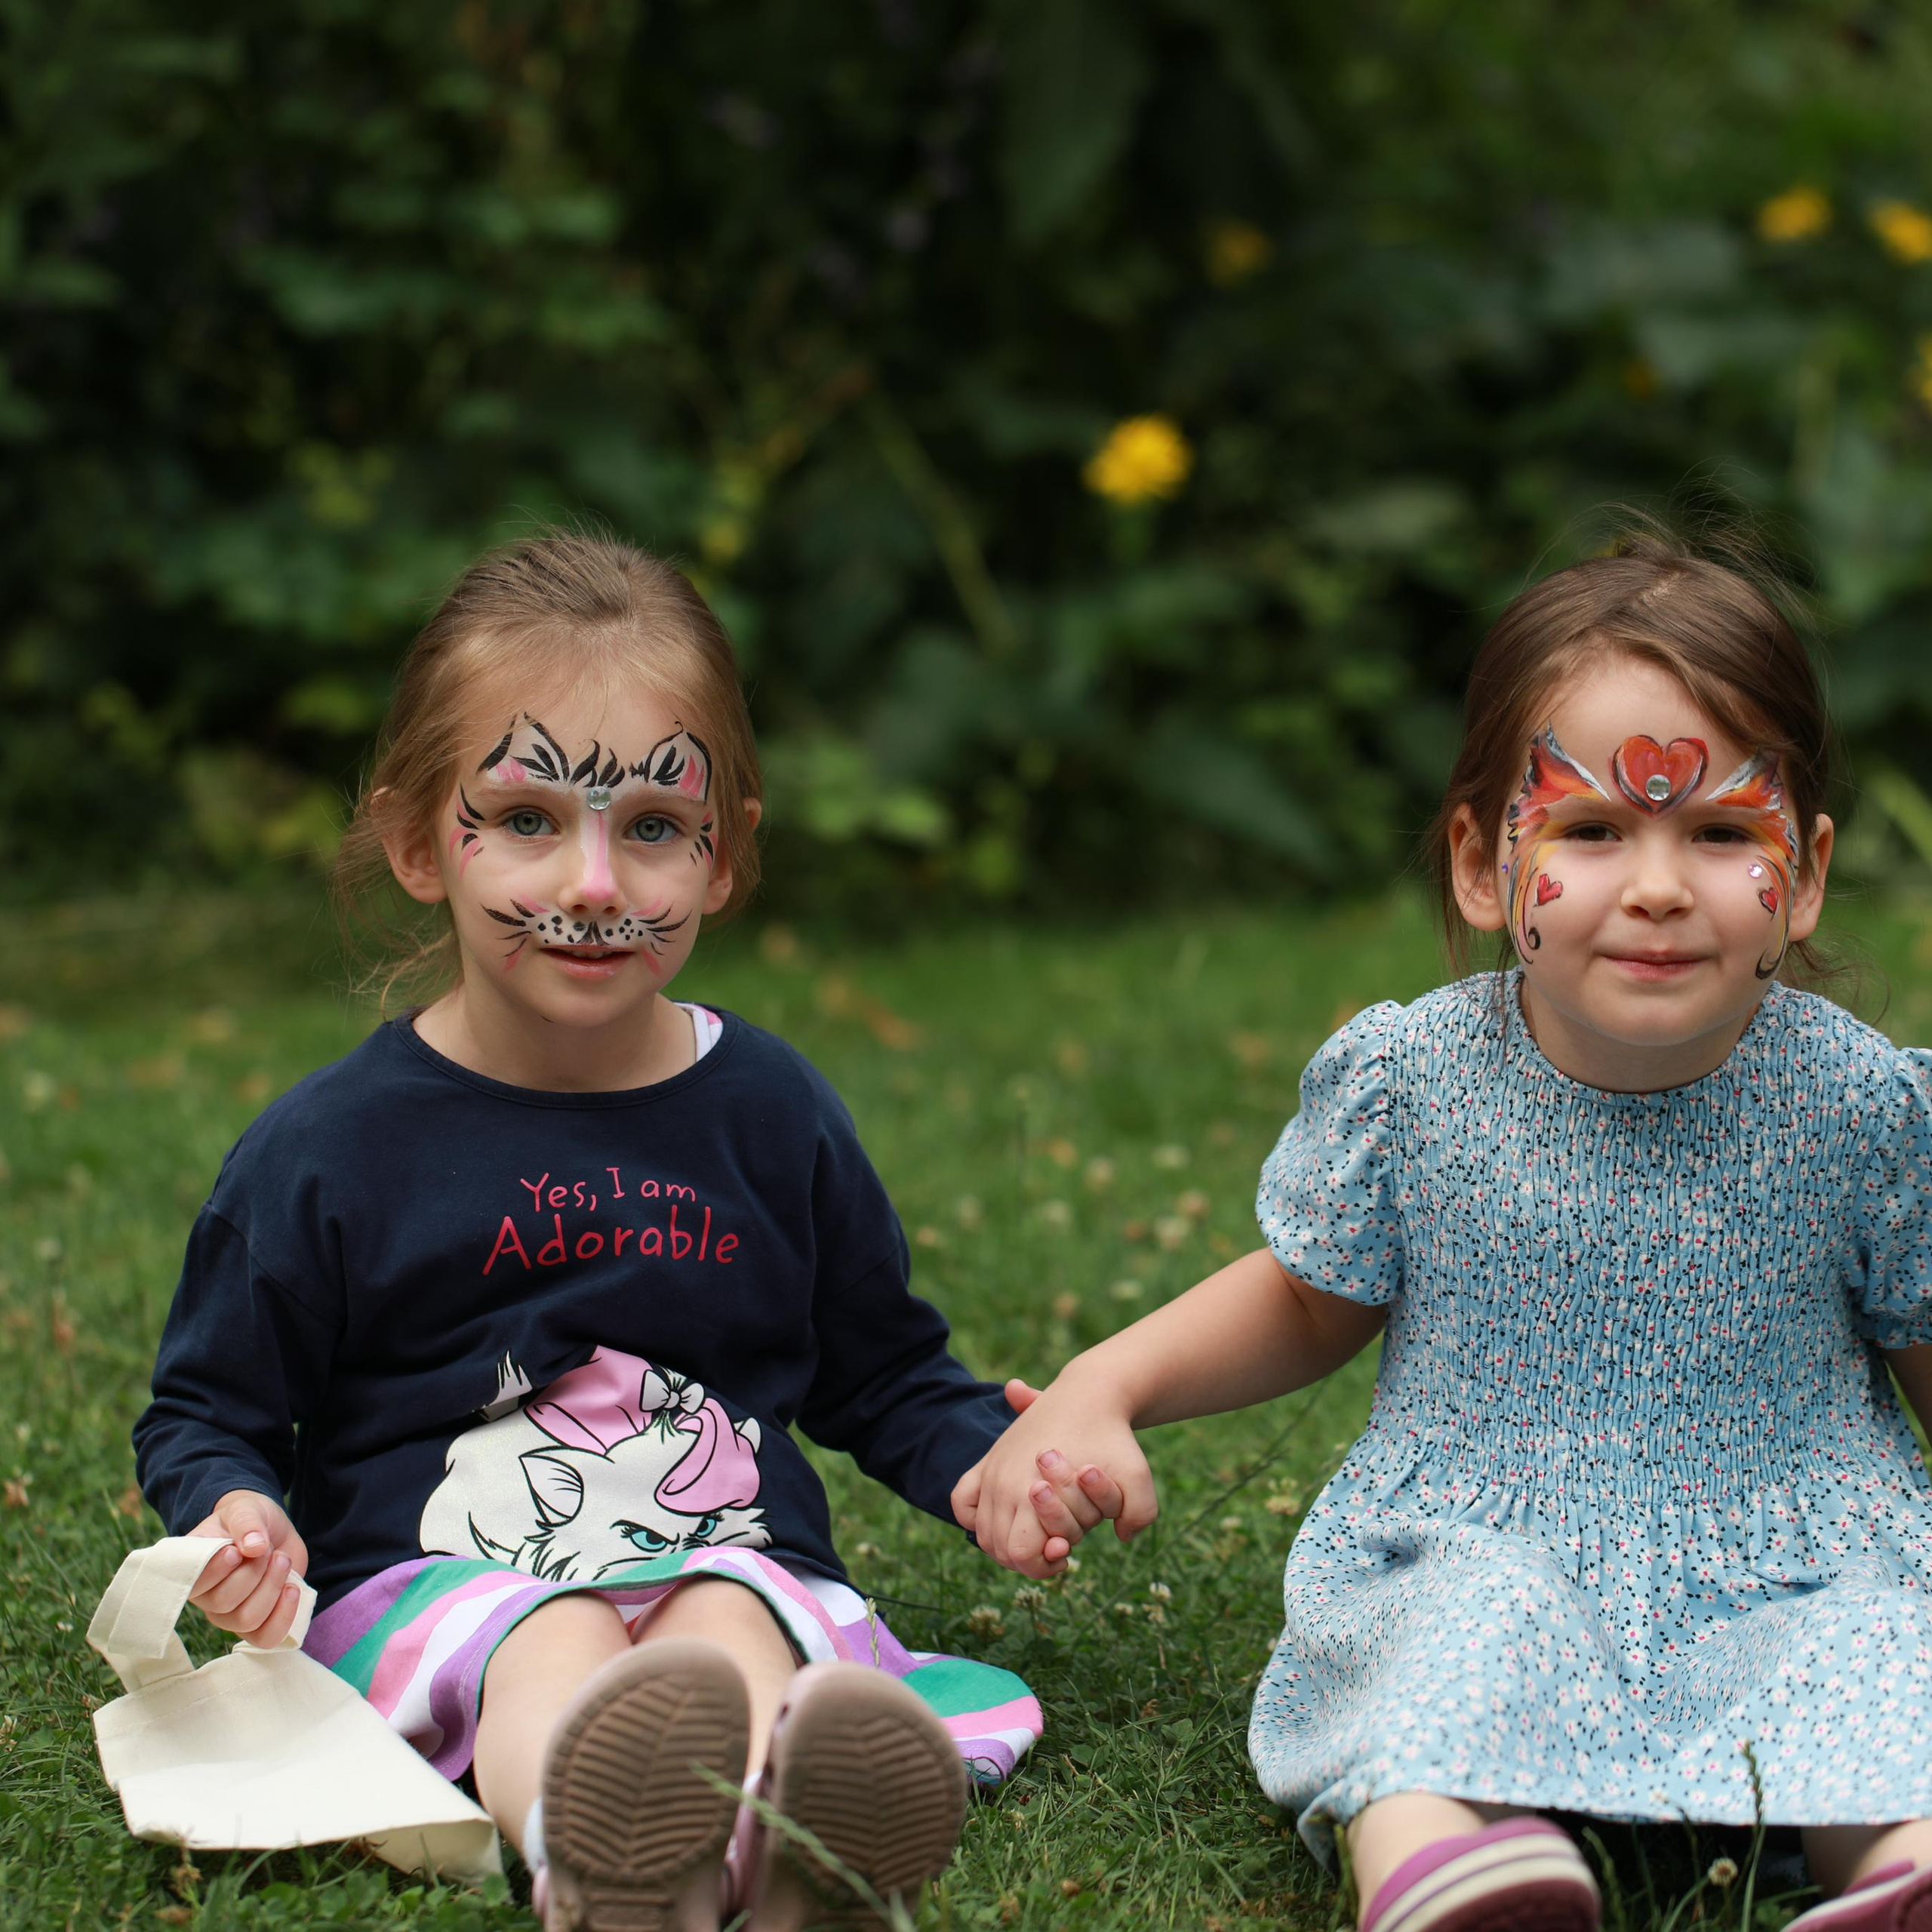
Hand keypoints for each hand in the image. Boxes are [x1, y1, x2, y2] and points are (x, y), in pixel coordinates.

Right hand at [184, 1489, 309, 1648]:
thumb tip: (253, 1547)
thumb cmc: (249, 1519)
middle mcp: (206, 1597)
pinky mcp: (256, 1623)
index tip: (236, 1551)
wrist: (270, 1530)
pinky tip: (292, 1588)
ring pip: (248, 1620)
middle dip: (255, 1571)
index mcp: (192, 1569)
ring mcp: (229, 1615)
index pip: (194, 1584)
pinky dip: (284, 1615)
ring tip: (282, 1561)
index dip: (217, 1571)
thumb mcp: (245, 1508)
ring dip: (272, 1587)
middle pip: (225, 1602)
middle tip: (268, 1549)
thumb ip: (246, 1523)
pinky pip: (266, 1637)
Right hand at [953, 1374, 1155, 1579]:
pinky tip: (1007, 1517)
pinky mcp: (988, 1462)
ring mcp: (991, 1471)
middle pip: (999, 1550)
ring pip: (983, 1535)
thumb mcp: (1138, 1474)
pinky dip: (975, 1519)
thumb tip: (1120, 1534)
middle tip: (1057, 1544)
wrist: (1089, 1394)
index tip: (1067, 1550)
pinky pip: (962, 1502)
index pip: (1020, 1554)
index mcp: (1030, 1488)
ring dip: (1008, 1544)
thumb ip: (1139, 1513)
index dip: (1044, 1564)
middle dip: (1030, 1558)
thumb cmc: (1113, 1439)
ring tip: (1040, 1535)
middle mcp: (1002, 1482)